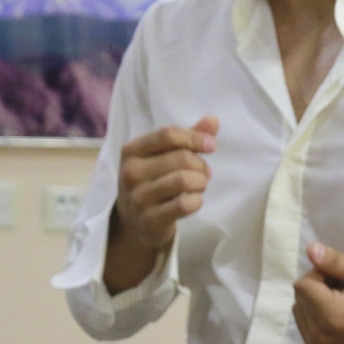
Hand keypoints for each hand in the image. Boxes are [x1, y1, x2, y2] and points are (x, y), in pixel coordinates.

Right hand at [105, 116, 216, 292]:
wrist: (134, 222)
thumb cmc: (154, 180)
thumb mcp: (164, 155)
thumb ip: (188, 137)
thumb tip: (213, 120)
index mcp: (132, 151)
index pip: (168, 134)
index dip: (195, 137)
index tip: (211, 145)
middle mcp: (130, 173)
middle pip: (181, 158)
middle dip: (201, 165)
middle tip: (203, 173)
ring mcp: (138, 197)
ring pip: (184, 180)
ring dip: (201, 182)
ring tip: (199, 185)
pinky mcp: (149, 220)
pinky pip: (184, 205)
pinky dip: (197, 200)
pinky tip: (194, 200)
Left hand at [293, 242, 343, 343]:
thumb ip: (334, 261)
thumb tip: (309, 249)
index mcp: (331, 316)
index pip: (303, 283)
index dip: (321, 273)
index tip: (343, 278)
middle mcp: (317, 334)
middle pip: (299, 294)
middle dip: (318, 285)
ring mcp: (314, 343)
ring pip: (298, 305)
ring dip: (315, 297)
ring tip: (341, 300)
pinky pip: (302, 318)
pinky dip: (314, 309)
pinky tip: (335, 310)